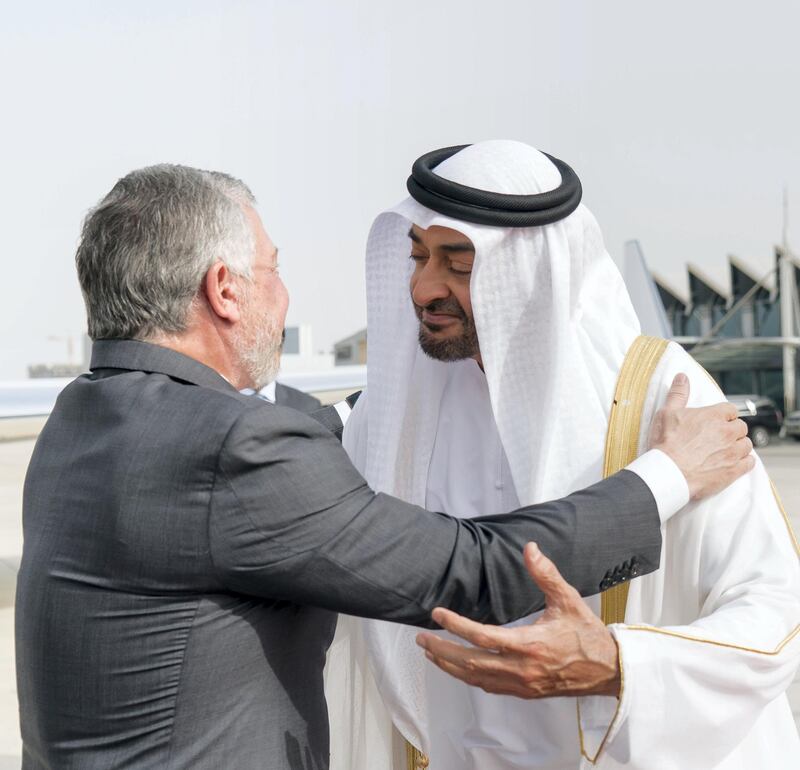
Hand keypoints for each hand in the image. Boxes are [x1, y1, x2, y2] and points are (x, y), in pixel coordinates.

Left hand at [416, 543, 620, 698]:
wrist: (608, 670)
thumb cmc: (586, 633)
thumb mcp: (568, 598)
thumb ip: (545, 574)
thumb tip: (529, 548)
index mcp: (530, 645)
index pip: (483, 637)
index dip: (456, 625)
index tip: (436, 614)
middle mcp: (522, 668)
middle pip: (471, 663)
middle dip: (442, 649)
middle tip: (421, 637)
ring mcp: (522, 684)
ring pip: (476, 678)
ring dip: (450, 665)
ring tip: (430, 651)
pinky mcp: (524, 692)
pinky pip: (488, 687)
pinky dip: (468, 677)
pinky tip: (457, 668)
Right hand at [649, 373, 753, 500]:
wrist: (668, 473)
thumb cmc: (666, 443)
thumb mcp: (667, 413)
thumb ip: (678, 394)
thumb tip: (682, 377)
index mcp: (713, 416)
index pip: (730, 410)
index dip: (723, 415)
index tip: (716, 421)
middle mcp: (727, 432)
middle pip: (741, 427)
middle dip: (732, 430)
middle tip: (718, 437)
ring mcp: (733, 452)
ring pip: (746, 444)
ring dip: (739, 446)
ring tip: (725, 450)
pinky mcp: (734, 470)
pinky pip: (749, 463)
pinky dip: (744, 462)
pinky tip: (734, 462)